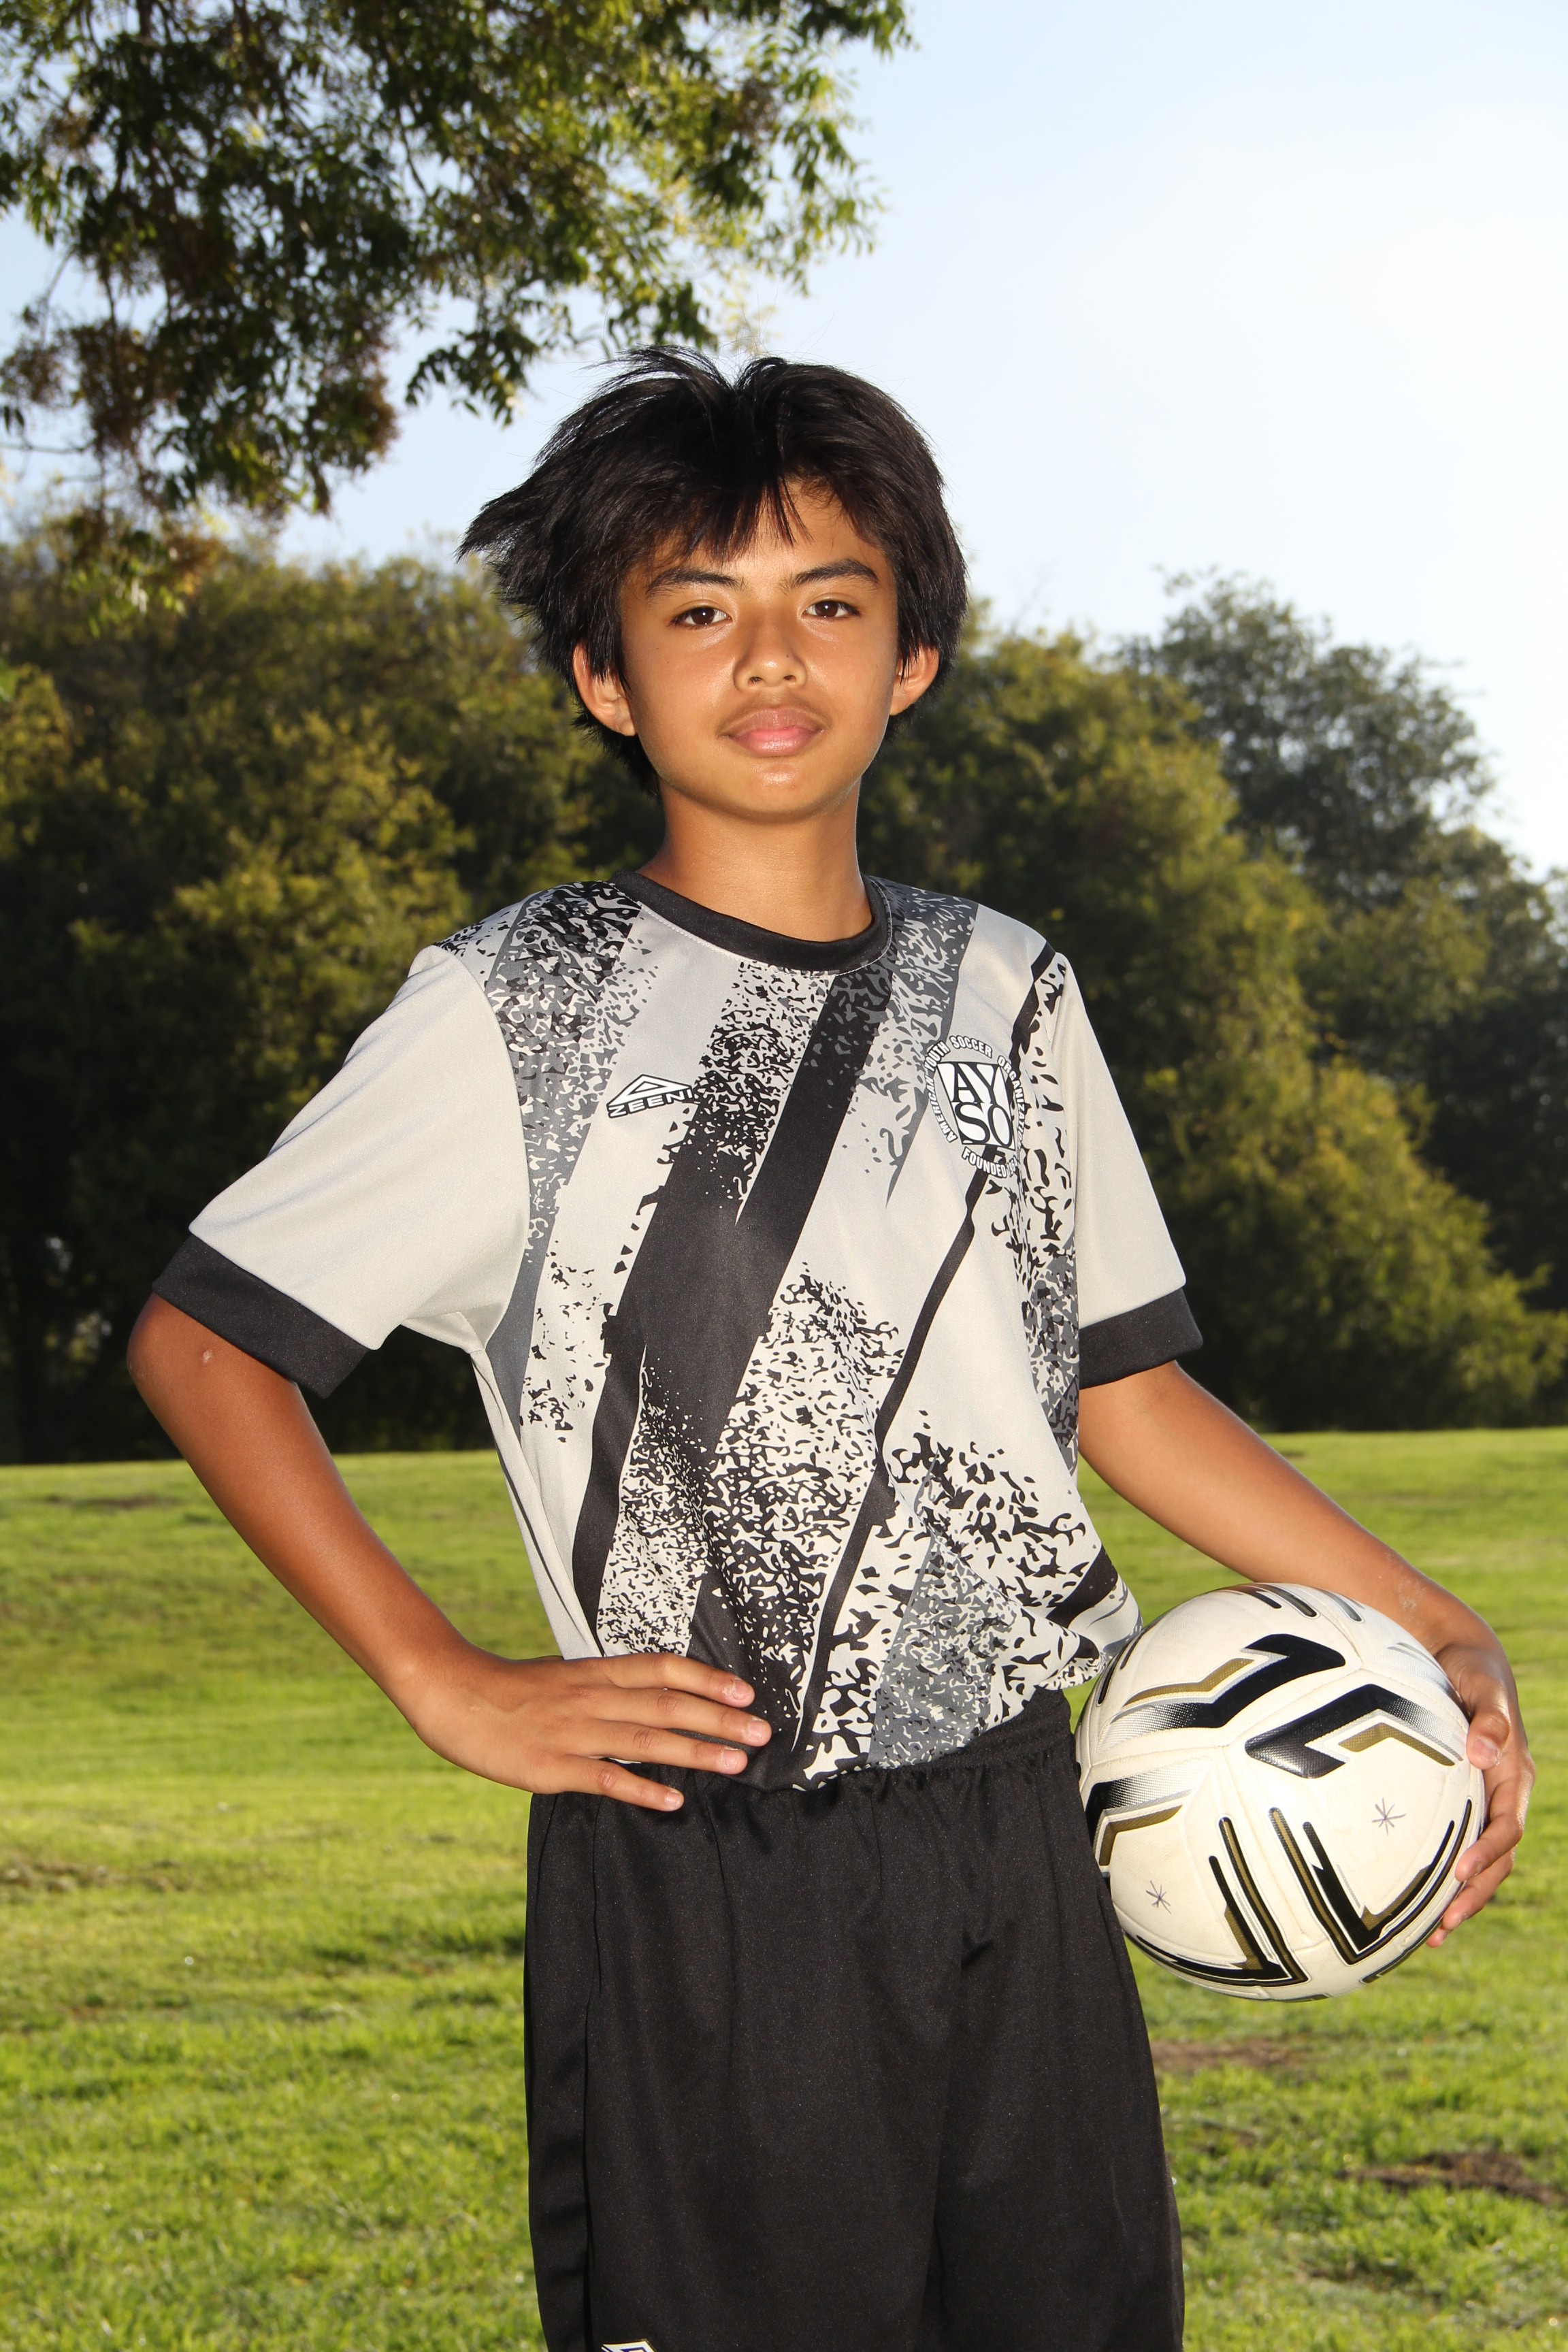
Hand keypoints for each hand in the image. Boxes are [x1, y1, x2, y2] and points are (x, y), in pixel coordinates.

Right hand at [402, 1648, 772, 1811]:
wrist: (452, 1693)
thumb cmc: (511, 1690)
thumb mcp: (564, 1678)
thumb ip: (605, 1689)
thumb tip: (652, 1698)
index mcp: (594, 1674)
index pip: (660, 1669)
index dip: (705, 1679)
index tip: (745, 1692)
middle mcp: (591, 1698)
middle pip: (665, 1705)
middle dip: (717, 1718)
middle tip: (761, 1733)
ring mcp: (572, 1733)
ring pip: (644, 1740)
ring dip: (694, 1751)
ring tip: (735, 1763)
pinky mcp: (550, 1767)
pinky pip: (603, 1779)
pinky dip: (640, 1790)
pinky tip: (672, 1802)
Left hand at [1428, 1639, 1533, 1944]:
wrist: (1462, 1660)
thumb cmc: (1471, 1672)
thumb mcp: (1482, 1686)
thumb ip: (1489, 1718)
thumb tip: (1482, 1752)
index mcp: (1512, 1776)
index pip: (1507, 1826)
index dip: (1488, 1852)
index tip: (1460, 1872)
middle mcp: (1501, 1796)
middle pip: (1497, 1860)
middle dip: (1475, 1894)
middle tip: (1443, 1924)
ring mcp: (1481, 1804)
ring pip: (1479, 1864)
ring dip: (1460, 1899)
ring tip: (1430, 1937)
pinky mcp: (1459, 1805)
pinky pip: (1456, 1848)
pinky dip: (1440, 1878)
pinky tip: (1411, 1907)